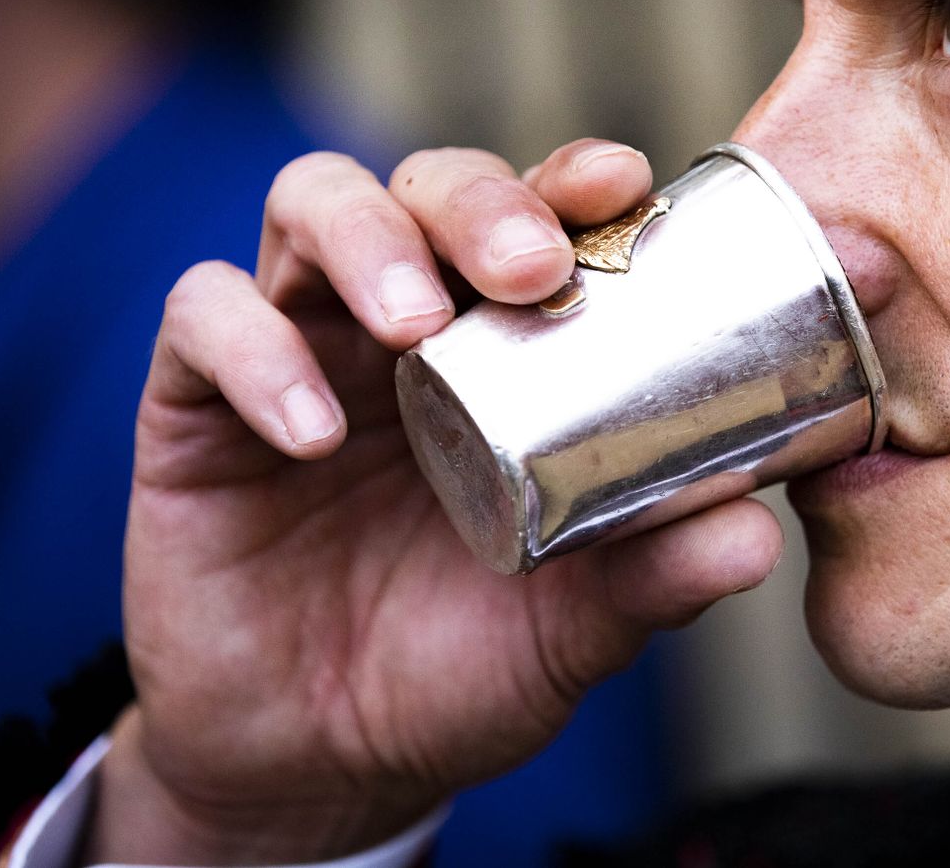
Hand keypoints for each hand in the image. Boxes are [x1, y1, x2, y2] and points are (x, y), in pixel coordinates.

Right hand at [89, 140, 784, 863]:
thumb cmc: (459, 668)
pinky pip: (202, 321)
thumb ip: (651, 578)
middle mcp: (401, 323)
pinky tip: (310, 433)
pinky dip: (254, 351)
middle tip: (531, 268)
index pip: (536, 219)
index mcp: (502, 348)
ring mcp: (298, 347)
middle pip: (425, 183)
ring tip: (411, 323)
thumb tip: (755, 537)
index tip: (621, 181)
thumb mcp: (570, 630)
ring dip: (366, 238)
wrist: (319, 767)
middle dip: (477, 200)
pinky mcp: (194, 403)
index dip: (572, 181)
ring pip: (311, 204)